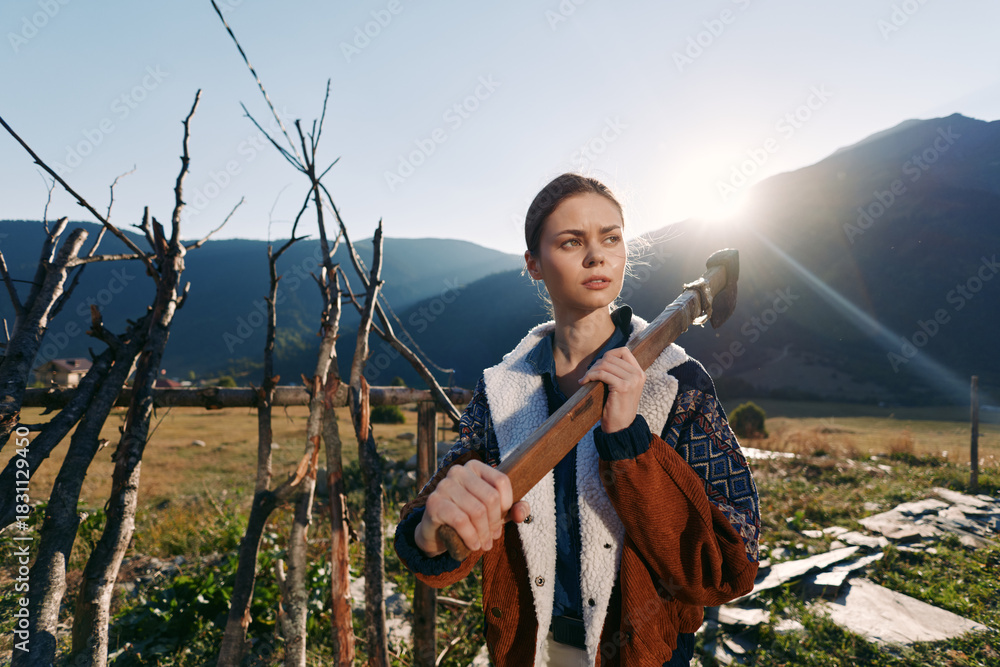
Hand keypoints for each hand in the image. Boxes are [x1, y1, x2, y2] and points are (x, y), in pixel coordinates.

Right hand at [414, 459, 530, 557]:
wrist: (436, 531)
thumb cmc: (468, 518)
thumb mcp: (494, 513)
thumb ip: (513, 510)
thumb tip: (521, 513)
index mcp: (475, 467)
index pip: (501, 481)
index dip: (507, 504)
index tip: (502, 520)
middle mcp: (458, 471)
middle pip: (490, 498)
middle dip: (495, 523)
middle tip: (492, 538)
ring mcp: (444, 485)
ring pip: (477, 511)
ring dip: (483, 534)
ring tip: (483, 545)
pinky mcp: (434, 503)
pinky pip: (461, 521)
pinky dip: (471, 537)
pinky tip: (473, 545)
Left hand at [579, 346, 645, 432]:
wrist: (621, 427)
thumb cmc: (617, 407)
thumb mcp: (622, 387)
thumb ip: (618, 372)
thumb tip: (603, 359)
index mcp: (639, 373)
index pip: (624, 351)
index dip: (608, 355)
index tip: (599, 366)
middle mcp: (638, 374)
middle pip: (611, 357)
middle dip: (596, 364)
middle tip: (588, 375)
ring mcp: (632, 380)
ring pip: (605, 364)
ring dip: (591, 370)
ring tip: (586, 379)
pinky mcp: (623, 387)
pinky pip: (602, 373)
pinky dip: (590, 376)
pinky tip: (584, 382)